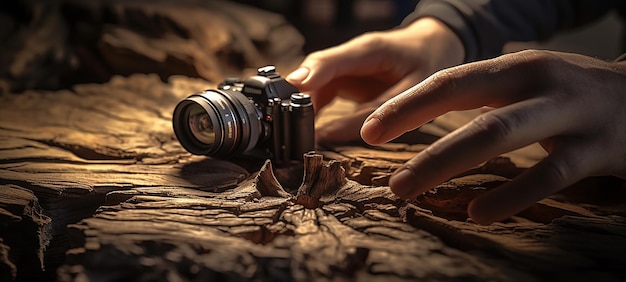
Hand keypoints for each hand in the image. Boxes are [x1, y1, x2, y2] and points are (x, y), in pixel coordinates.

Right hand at [286, 18, 463, 142]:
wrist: (434, 47)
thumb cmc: (427, 63)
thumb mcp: (413, 91)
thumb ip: (377, 112)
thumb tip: (336, 136)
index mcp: (368, 50)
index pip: (329, 60)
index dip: (308, 77)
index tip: (289, 94)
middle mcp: (349, 58)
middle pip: (312, 76)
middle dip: (296, 101)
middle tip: (288, 130)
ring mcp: (343, 69)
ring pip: (311, 89)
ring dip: (301, 111)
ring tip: (294, 139)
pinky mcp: (342, 82)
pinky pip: (320, 98)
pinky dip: (312, 115)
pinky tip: (307, 135)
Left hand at [361, 50, 625, 224]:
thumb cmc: (572, 97)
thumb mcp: (528, 85)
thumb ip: (484, 97)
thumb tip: (420, 116)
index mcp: (516, 67)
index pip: (450, 81)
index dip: (406, 105)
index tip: (368, 130)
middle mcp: (539, 81)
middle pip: (466, 103)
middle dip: (416, 132)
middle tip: (384, 172)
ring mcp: (569, 111)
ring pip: (497, 134)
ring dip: (445, 162)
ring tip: (408, 189)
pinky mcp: (598, 148)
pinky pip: (548, 175)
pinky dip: (510, 195)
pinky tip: (478, 213)